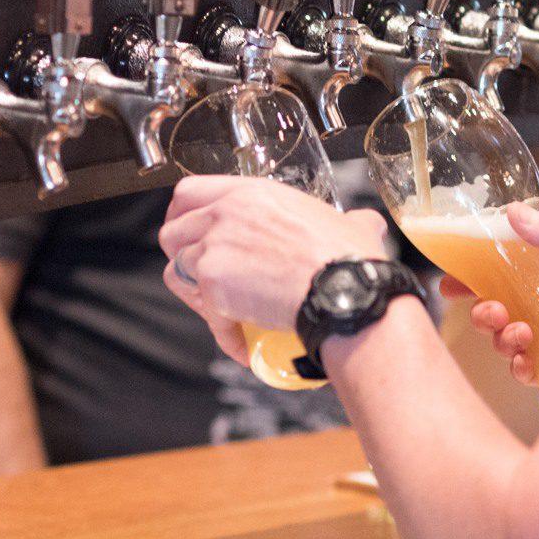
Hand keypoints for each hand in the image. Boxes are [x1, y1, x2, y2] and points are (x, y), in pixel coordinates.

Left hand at [159, 176, 388, 359]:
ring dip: (196, 294)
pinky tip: (245, 345)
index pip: (189, 192)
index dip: (183, 214)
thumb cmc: (348, 258)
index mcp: (251, 193)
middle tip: (201, 274)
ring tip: (221, 310)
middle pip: (172, 231)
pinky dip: (224, 334)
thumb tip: (367, 224)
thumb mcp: (348, 223)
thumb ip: (349, 220)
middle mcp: (225, 215)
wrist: (343, 289)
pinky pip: (204, 314)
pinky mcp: (213, 285)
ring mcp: (214, 249)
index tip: (187, 228)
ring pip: (177, 271)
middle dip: (182, 255)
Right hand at [443, 201, 538, 387]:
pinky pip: (523, 371)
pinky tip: (528, 359)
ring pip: (502, 342)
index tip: (450, 284)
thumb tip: (515, 212)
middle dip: (482, 313)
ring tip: (521, 332)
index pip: (496, 279)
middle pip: (493, 313)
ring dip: (501, 338)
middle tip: (493, 311)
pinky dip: (518, 366)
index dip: (469, 281)